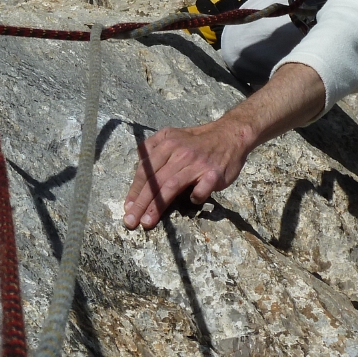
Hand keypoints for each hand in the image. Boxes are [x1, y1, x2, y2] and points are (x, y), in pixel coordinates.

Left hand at [121, 62, 325, 229]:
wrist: (230, 134)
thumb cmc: (197, 140)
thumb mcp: (172, 135)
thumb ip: (153, 148)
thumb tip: (138, 168)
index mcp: (166, 143)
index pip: (146, 169)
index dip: (134, 190)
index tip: (127, 208)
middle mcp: (179, 152)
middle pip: (155, 180)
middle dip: (140, 202)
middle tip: (130, 220)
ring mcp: (196, 163)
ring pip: (171, 186)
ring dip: (157, 206)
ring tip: (147, 222)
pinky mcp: (213, 173)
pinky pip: (200, 190)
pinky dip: (194, 198)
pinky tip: (192, 201)